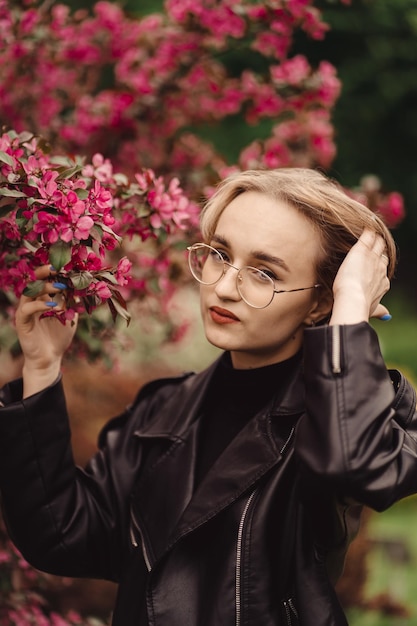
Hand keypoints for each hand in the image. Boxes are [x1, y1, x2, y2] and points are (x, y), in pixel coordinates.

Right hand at [15, 266, 77, 395]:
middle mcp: (32, 301)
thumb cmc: (59, 336)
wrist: (50, 358)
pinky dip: (40, 305)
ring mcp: (25, 310)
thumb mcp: (71, 316)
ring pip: (30, 292)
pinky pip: (27, 309)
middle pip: (34, 280)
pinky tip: (53, 305)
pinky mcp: (22, 322)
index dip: (54, 271)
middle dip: (45, 272)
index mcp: (43, 297)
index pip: (45, 279)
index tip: (67, 265)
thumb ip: (75, 303)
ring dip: (45, 287)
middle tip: (58, 267)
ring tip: (60, 286)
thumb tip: (87, 288)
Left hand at [330, 229, 390, 325]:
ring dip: (374, 238)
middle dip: (378, 248)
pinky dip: (367, 230)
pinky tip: (365, 225)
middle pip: (382, 253)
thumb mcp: (374, 308)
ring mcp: (372, 257)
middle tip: (373, 242)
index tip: (375, 260)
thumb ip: (380, 310)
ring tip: (370, 232)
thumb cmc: (360, 306)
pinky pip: (368, 235)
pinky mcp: (362, 249)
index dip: (379, 262)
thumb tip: (386, 315)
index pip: (383, 267)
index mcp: (383, 281)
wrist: (353, 299)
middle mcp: (381, 267)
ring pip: (377, 243)